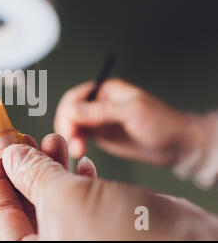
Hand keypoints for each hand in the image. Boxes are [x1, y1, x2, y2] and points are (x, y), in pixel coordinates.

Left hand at [0, 134, 217, 239]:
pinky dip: (76, 175)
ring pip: (51, 193)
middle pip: (23, 199)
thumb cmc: (123, 233)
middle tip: (19, 134)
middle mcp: (52, 242)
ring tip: (52, 138)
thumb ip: (33, 174)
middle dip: (21, 162)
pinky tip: (81, 161)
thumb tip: (9, 154)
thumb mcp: (66, 198)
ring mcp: (76, 233)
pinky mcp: (99, 223)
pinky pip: (77, 196)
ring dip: (49, 163)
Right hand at [54, 78, 209, 165]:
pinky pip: (78, 137)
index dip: (68, 112)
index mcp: (105, 91)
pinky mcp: (98, 136)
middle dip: (67, 126)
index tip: (70, 129)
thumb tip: (72, 110)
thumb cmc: (161, 123)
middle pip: (68, 112)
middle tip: (73, 143)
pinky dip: (74, 144)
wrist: (176, 145)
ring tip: (78, 151)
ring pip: (71, 126)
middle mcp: (97, 103)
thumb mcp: (132, 113)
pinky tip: (79, 152)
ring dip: (69, 138)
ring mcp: (97, 120)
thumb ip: (101, 111)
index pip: (75, 97)